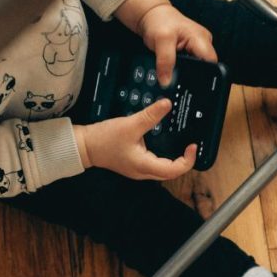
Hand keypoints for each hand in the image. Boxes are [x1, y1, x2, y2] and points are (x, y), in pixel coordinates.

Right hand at [74, 99, 196, 179]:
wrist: (84, 145)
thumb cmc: (104, 139)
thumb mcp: (129, 124)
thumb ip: (150, 115)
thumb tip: (167, 104)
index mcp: (144, 166)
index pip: (173, 170)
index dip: (187, 160)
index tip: (192, 146)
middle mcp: (143, 171)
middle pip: (170, 172)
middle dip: (184, 161)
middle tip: (190, 145)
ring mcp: (138, 169)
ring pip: (163, 169)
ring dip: (174, 159)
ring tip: (182, 144)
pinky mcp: (134, 163)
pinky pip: (155, 163)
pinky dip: (164, 155)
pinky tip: (166, 143)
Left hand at [138, 3, 217, 86]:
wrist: (152, 16)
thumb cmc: (159, 21)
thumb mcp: (162, 40)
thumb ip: (165, 61)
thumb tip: (166, 82)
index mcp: (202, 40)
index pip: (211, 64)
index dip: (203, 76)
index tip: (190, 84)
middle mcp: (203, 45)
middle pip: (204, 69)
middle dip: (190, 77)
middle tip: (175, 79)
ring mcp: (196, 49)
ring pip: (195, 69)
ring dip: (183, 74)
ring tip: (170, 73)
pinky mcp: (188, 53)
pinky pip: (188, 67)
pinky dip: (179, 70)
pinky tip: (171, 71)